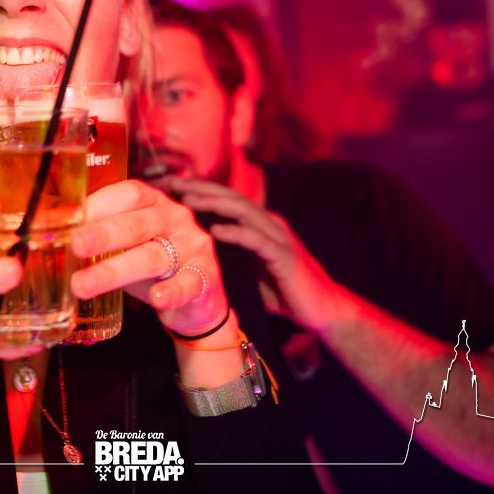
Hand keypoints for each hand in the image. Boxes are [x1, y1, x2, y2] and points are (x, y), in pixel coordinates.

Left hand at [70, 180, 230, 337]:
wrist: (196, 299)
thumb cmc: (150, 265)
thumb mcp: (127, 244)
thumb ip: (99, 237)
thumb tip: (50, 238)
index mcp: (154, 203)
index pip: (129, 194)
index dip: (100, 204)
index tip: (71, 219)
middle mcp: (175, 219)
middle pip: (137, 224)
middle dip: (103, 235)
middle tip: (75, 246)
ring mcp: (192, 248)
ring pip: (153, 256)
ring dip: (116, 270)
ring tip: (84, 285)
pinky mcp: (204, 278)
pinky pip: (187, 284)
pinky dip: (171, 292)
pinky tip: (156, 298)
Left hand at [166, 176, 339, 333]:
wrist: (322, 310)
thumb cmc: (284, 292)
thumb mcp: (250, 269)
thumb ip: (230, 256)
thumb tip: (195, 256)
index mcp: (260, 224)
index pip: (227, 199)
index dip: (200, 189)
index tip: (171, 185)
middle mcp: (270, 223)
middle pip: (231, 197)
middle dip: (201, 188)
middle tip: (172, 183)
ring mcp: (279, 237)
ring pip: (243, 211)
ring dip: (214, 203)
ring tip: (188, 199)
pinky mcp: (284, 256)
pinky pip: (257, 240)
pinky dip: (236, 232)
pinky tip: (216, 230)